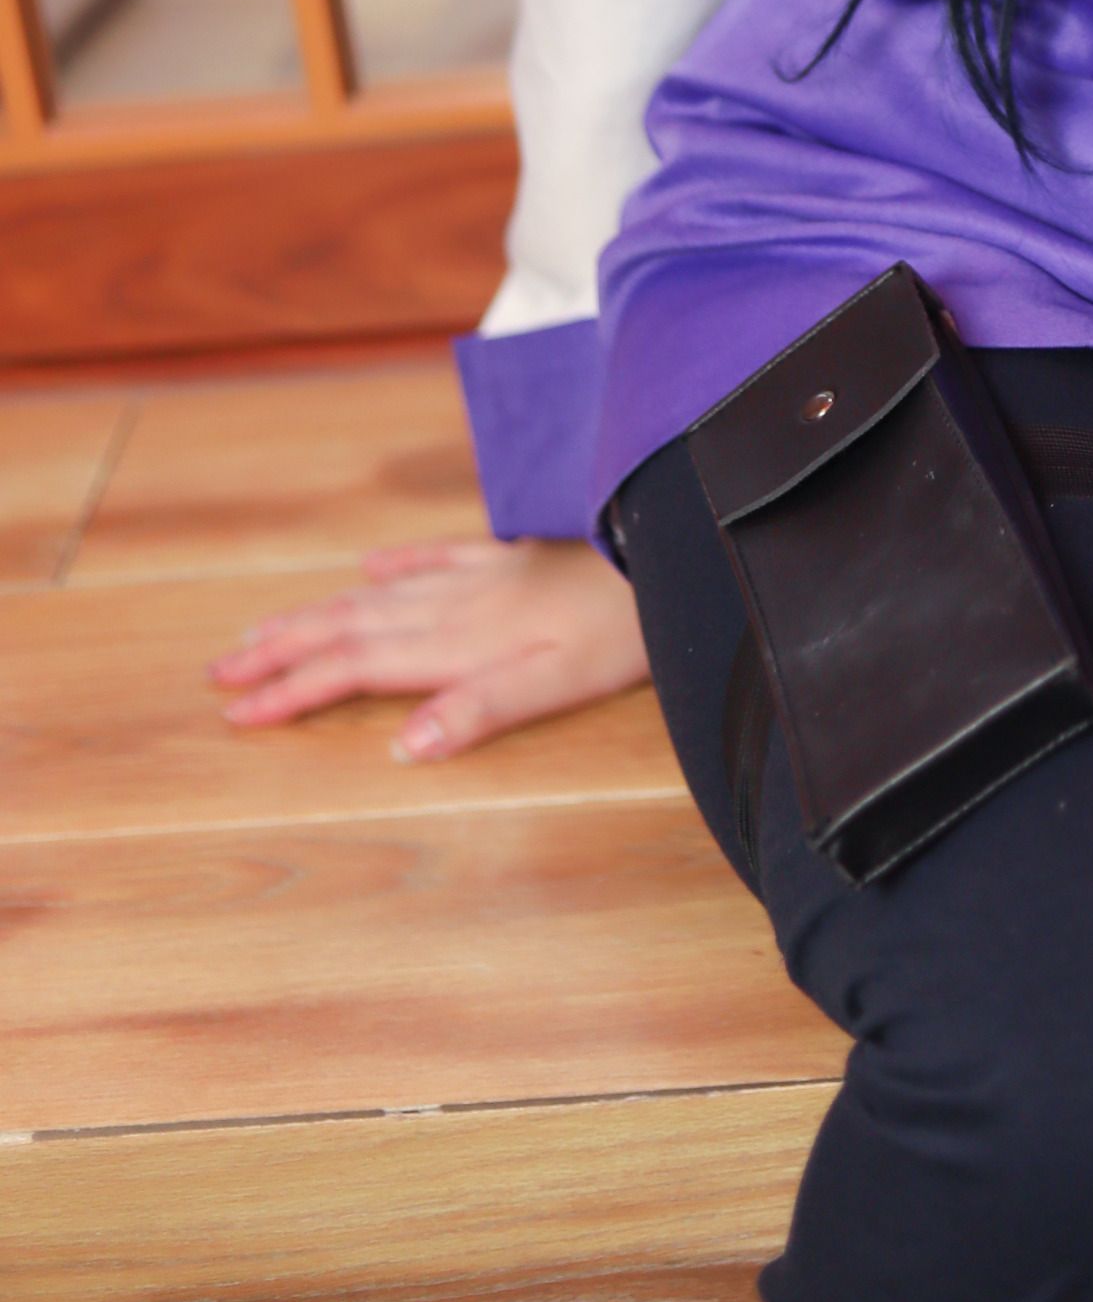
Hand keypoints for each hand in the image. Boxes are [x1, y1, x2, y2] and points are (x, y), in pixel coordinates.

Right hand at [208, 535, 652, 761]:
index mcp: (459, 644)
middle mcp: (455, 604)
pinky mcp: (510, 555)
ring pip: (377, 593)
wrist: (665, 555)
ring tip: (264, 627)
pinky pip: (435, 554)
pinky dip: (395, 562)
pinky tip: (370, 563)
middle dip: (280, 651)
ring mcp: (480, 573)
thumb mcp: (556, 686)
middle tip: (218, 671)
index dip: (292, 692)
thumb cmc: (621, 633)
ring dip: (316, 611)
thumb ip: (479, 712)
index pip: (354, 668)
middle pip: (348, 627)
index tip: (237, 714)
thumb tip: (402, 746)